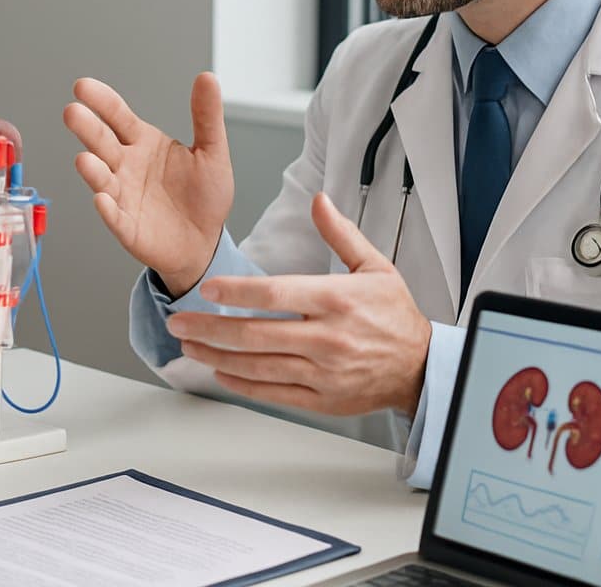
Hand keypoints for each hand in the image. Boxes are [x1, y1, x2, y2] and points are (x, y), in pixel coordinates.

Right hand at [64, 74, 233, 296]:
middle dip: (87, 128)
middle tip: (72, 112)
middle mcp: (125, 166)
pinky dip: (107, 210)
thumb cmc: (204, 195)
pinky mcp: (127, 227)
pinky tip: (102, 200)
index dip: (102, 101)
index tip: (82, 86)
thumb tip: (207, 77)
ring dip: (92, 170)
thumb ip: (206, 116)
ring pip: (102, 180)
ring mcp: (123, 196)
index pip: (118, 116)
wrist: (205, 241)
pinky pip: (115, 217)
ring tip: (84, 159)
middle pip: (102, 143)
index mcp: (143, 143)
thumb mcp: (212, 152)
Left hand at [167, 192, 431, 414]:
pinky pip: (274, 393)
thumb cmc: (395, 316)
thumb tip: (319, 201)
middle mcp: (328, 338)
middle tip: (179, 321)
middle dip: (210, 328)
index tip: (208, 288)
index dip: (238, 291)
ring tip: (190, 345)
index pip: (277, 294)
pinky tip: (221, 372)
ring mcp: (324, 372)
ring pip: (258, 367)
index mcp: (338, 300)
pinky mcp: (322, 399)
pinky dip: (242, 385)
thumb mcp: (375, 266)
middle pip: (256, 334)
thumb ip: (341, 234)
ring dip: (217, 356)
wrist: (421, 367)